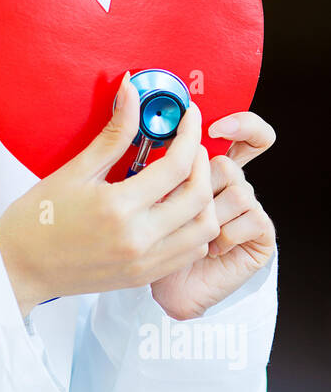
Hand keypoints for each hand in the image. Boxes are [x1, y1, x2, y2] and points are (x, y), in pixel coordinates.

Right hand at [0, 72, 219, 315]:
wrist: (19, 268)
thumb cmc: (38, 219)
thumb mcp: (74, 171)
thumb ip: (113, 134)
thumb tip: (132, 93)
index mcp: (117, 208)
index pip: (176, 166)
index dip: (190, 134)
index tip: (189, 116)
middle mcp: (138, 239)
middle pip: (199, 197)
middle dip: (203, 164)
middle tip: (190, 145)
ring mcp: (144, 263)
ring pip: (204, 229)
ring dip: (205, 200)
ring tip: (187, 179)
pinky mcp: (143, 277)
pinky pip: (190, 252)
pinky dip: (194, 227)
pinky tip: (176, 209)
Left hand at [150, 111, 276, 320]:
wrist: (168, 289)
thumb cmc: (151, 243)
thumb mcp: (140, 196)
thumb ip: (148, 158)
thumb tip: (132, 101)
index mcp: (208, 172)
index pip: (242, 136)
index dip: (241, 125)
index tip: (215, 127)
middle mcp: (231, 187)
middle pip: (228, 164)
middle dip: (203, 178)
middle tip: (173, 200)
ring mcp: (247, 212)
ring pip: (239, 190)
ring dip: (212, 209)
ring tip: (188, 231)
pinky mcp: (260, 237)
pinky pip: (252, 219)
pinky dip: (229, 232)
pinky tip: (211, 248)